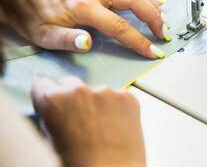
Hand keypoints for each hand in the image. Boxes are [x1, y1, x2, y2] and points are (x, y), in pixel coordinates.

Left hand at [26, 0, 169, 57]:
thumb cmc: (32, 15)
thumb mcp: (44, 35)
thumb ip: (67, 40)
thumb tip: (87, 43)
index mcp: (83, 6)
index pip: (121, 26)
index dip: (139, 41)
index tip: (152, 51)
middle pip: (135, 1)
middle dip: (154, 18)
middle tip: (163, 32)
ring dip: (152, 3)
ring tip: (163, 17)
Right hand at [31, 76, 145, 166]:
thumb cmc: (82, 165)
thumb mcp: (51, 143)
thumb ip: (51, 120)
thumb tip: (56, 114)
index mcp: (54, 101)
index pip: (42, 85)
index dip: (46, 97)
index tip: (53, 104)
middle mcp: (79, 91)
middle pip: (70, 84)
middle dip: (72, 99)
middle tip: (79, 121)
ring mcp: (106, 91)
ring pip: (96, 91)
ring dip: (97, 104)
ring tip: (101, 129)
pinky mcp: (127, 97)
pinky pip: (117, 97)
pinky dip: (116, 108)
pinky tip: (115, 127)